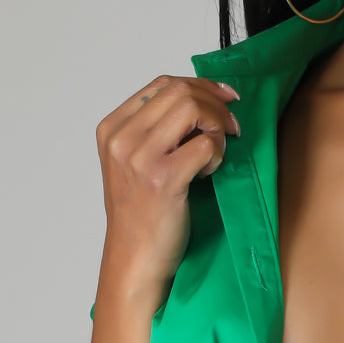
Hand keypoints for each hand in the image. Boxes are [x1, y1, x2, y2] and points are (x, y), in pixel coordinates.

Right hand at [95, 74, 242, 300]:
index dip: (199, 86)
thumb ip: (153, 130)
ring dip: (217, 124)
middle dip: (215, 103)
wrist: (135, 259)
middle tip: (231, 126)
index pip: (162, 84)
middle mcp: (122, 139)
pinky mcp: (163, 179)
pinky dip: (217, 154)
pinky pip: (205, 145)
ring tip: (219, 150)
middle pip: (180, 91)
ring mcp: (140, 158)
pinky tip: (210, 172)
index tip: (223, 97)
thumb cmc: (141, 214)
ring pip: (192, 109)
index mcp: (112, 129)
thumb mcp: (132, 163)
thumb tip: (197, 99)